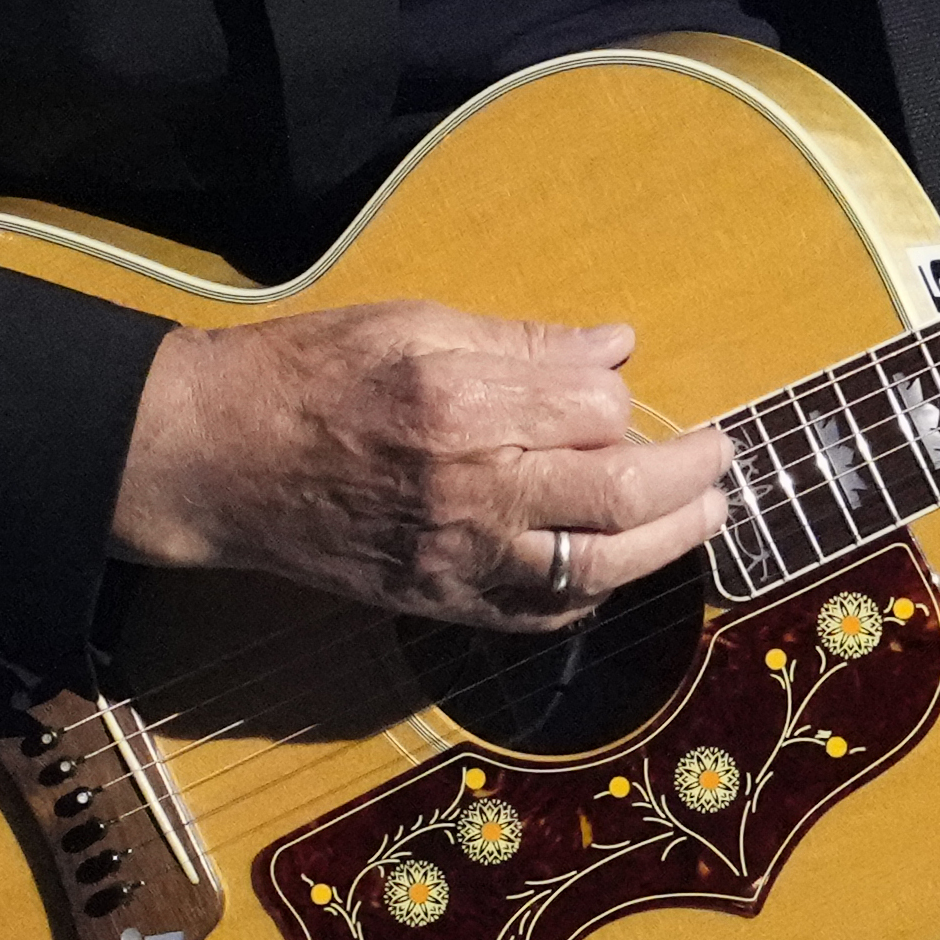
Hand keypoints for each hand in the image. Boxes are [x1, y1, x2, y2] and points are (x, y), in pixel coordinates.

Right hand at [109, 302, 732, 630]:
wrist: (216, 460)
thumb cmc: (307, 374)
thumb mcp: (412, 324)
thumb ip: (522, 342)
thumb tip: (616, 348)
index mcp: (463, 403)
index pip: (598, 408)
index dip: (629, 400)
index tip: (632, 391)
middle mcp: (470, 488)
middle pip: (621, 496)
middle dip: (692, 479)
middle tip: (724, 461)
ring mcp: (458, 558)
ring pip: (597, 568)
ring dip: (667, 544)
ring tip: (703, 517)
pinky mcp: (440, 603)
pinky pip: (542, 616)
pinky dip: (593, 594)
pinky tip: (616, 566)